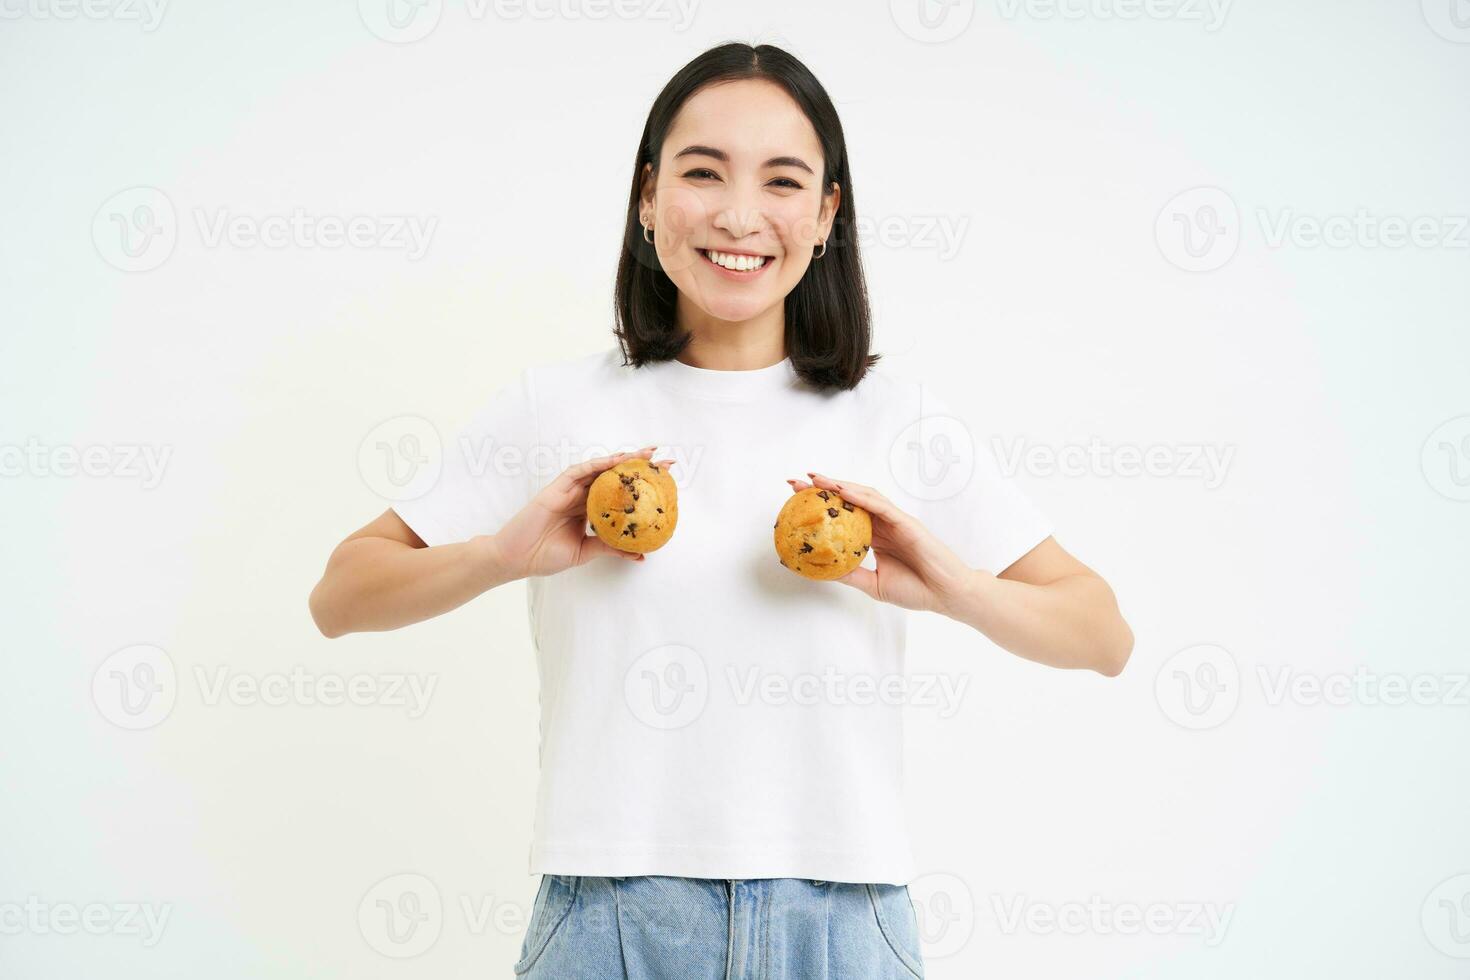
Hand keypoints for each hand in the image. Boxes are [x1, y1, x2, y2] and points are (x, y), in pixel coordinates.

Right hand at [495, 447, 674, 579]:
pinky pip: (578, 472)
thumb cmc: (545, 556)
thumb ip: (610, 547)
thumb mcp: (585, 551)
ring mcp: (569, 490)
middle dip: (639, 467)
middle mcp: (581, 496)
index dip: (641, 485)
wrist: (516, 558)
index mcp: (588, 510)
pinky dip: (597, 465)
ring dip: (623, 460)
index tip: (665, 481)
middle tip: (665, 461)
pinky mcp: (556, 488)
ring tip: (646, 455)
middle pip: (614, 477)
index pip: (620, 493)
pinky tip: (614, 461)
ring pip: (599, 469)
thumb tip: (640, 554)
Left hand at [786, 471, 974, 614]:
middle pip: (848, 501)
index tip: (796, 501)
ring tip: (816, 480)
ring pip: (862, 496)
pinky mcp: (905, 521)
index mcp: (875, 538)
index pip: (843, 516)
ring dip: (838, 485)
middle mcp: (882, 525)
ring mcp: (894, 521)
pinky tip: (842, 491)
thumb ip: (850, 575)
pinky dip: (860, 496)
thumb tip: (819, 570)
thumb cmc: (916, 591)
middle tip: (796, 483)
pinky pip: (879, 505)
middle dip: (822, 489)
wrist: (945, 596)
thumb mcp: (873, 585)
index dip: (821, 506)